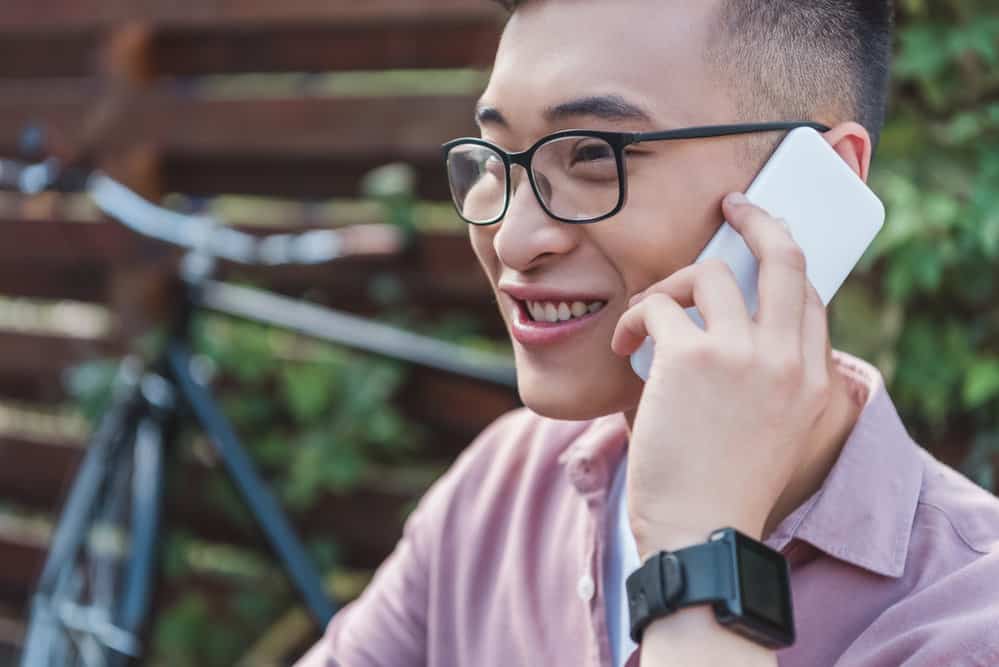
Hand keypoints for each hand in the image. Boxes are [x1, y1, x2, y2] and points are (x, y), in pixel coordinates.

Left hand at [611, 192, 832, 557]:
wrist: (701, 532)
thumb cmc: (722, 486)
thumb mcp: (770, 430)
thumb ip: (763, 378)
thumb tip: (724, 326)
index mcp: (813, 378)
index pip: (808, 295)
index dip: (781, 262)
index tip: (761, 243)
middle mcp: (788, 357)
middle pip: (784, 257)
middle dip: (757, 218)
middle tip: (732, 205)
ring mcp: (744, 352)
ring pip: (710, 273)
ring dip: (669, 285)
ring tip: (645, 318)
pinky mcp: (693, 357)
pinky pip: (657, 306)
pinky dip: (634, 317)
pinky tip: (622, 345)